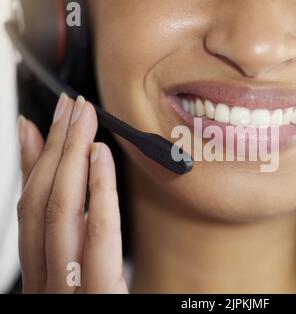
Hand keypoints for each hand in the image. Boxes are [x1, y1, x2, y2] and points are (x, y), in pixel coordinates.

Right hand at [17, 94, 128, 292]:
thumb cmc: (96, 313)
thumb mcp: (80, 282)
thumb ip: (76, 243)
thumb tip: (81, 207)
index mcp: (40, 282)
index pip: (28, 212)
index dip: (30, 163)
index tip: (37, 125)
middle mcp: (44, 285)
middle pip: (41, 205)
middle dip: (54, 149)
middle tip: (67, 108)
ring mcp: (65, 293)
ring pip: (58, 215)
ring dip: (69, 160)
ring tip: (80, 120)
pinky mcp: (99, 299)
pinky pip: (96, 239)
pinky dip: (97, 194)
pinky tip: (100, 159)